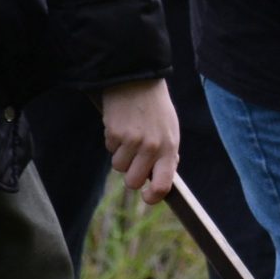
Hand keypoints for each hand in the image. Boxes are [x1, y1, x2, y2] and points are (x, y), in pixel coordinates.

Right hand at [97, 79, 180, 201]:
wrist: (138, 80)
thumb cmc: (156, 109)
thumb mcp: (170, 131)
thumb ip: (166, 155)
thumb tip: (159, 179)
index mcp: (169, 149)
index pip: (162, 185)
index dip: (152, 197)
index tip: (146, 196)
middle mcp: (151, 148)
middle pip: (132, 182)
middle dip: (130, 175)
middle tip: (134, 161)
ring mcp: (131, 141)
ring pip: (118, 167)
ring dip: (121, 156)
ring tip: (129, 137)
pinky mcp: (114, 133)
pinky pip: (109, 149)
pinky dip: (113, 141)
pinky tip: (121, 125)